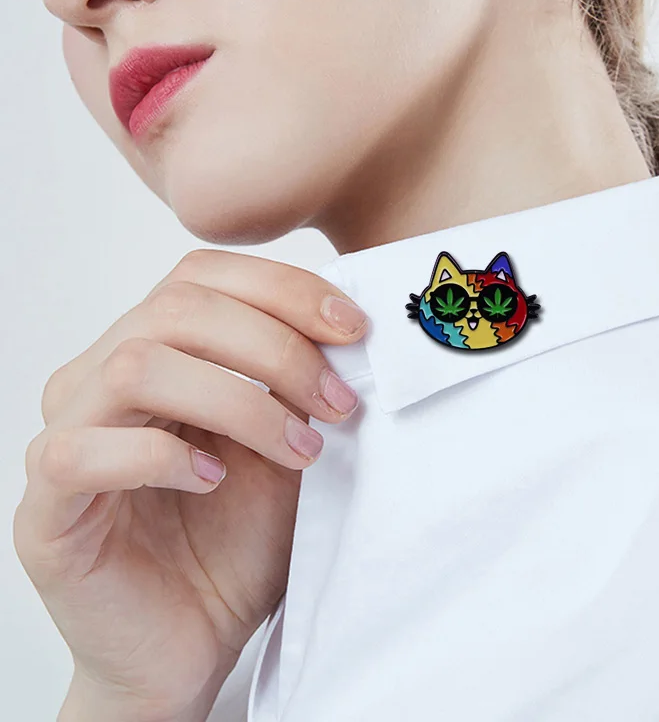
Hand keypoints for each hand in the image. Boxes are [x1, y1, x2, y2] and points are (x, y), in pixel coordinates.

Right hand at [13, 249, 367, 720]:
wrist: (194, 642)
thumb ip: (298, 385)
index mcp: (155, 353)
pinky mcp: (44, 511)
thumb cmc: (239, 542)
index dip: (281, 288)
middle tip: (339, 401)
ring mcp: (65, 438)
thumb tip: (344, 328)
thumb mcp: (286, 445)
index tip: (352, 328)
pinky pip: (82, 452)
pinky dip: (161, 457)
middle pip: (176, 309)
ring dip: (238, 403)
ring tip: (299, 449)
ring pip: (136, 366)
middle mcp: (99, 380)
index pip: (202, 276)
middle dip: (276, 347)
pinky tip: (213, 481)